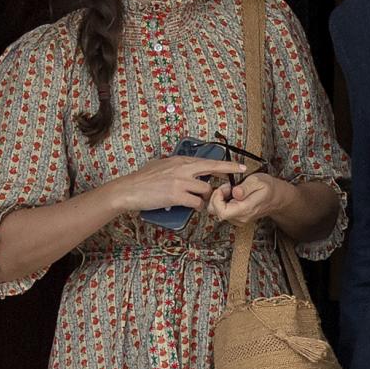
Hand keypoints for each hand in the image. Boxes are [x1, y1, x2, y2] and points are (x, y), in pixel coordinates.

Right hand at [110, 155, 246, 215]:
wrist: (129, 189)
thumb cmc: (142, 180)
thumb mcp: (160, 165)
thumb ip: (175, 166)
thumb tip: (184, 169)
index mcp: (180, 160)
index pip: (208, 161)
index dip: (226, 164)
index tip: (240, 166)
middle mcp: (183, 168)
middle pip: (213, 170)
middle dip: (228, 175)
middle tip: (237, 182)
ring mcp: (181, 181)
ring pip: (206, 190)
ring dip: (206, 199)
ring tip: (198, 202)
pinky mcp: (177, 195)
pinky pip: (197, 203)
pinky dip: (197, 207)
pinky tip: (192, 207)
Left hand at [208, 172, 291, 226]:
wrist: (276, 197)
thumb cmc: (268, 188)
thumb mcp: (258, 181)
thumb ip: (245, 187)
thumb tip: (236, 193)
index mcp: (245, 209)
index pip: (221, 212)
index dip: (217, 199)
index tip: (223, 188)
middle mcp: (241, 218)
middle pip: (216, 212)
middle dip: (217, 197)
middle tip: (228, 187)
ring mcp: (238, 219)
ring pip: (218, 212)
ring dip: (221, 198)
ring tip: (232, 189)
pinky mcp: (237, 218)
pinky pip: (223, 211)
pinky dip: (224, 202)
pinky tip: (232, 195)